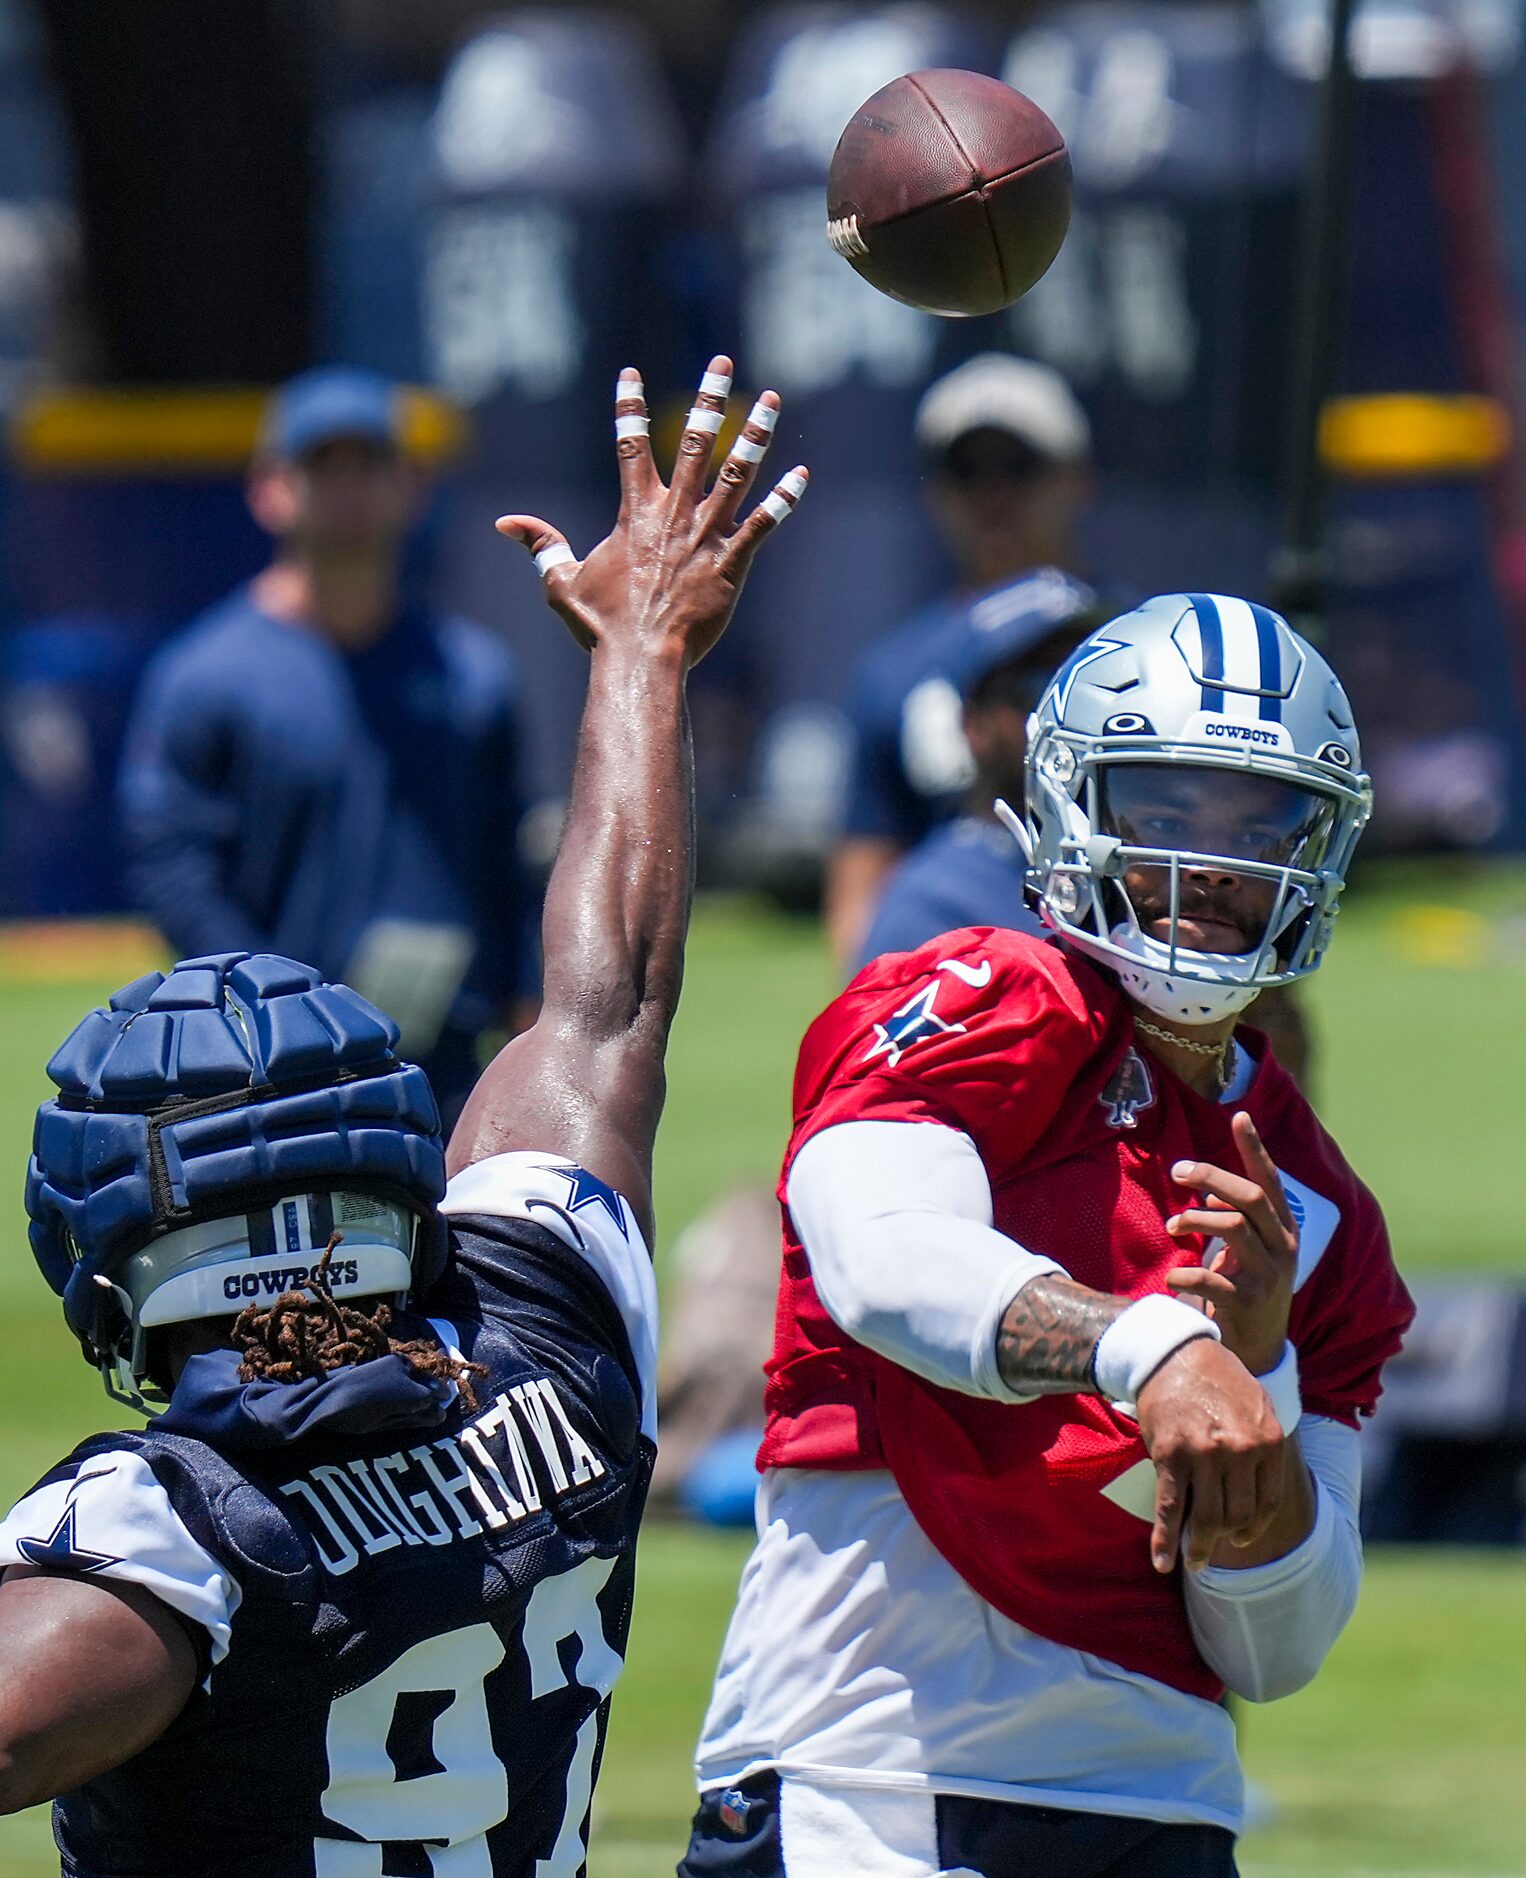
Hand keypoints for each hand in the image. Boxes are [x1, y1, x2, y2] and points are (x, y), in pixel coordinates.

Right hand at [496, 355, 805, 672]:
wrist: (641, 656)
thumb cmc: (600, 625)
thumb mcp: (561, 582)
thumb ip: (542, 545)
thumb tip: (506, 524)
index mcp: (635, 513)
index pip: (630, 445)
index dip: (629, 407)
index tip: (631, 373)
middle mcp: (674, 514)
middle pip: (694, 443)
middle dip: (708, 398)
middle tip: (721, 362)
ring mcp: (705, 535)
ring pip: (736, 473)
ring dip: (755, 434)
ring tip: (771, 400)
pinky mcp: (731, 562)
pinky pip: (762, 523)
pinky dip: (783, 499)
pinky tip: (800, 475)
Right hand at [1135, 1335, 1286, 1573]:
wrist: (1173, 1352)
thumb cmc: (1217, 1379)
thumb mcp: (1257, 1405)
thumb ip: (1264, 1447)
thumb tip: (1261, 1492)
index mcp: (1268, 1440)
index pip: (1268, 1504)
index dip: (1253, 1529)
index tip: (1241, 1539)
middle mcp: (1241, 1450)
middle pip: (1238, 1517)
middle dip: (1225, 1540)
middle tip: (1212, 1550)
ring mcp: (1205, 1455)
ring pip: (1207, 1520)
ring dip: (1199, 1549)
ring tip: (1193, 1562)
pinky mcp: (1171, 1456)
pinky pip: (1170, 1509)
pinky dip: (1165, 1540)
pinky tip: (1163, 1562)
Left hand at [1164, 1111, 1297, 1376]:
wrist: (1258, 1352)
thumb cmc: (1247, 1290)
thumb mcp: (1248, 1251)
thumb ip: (1235, 1219)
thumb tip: (1210, 1191)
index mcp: (1284, 1231)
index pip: (1271, 1181)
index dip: (1255, 1148)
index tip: (1239, 1115)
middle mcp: (1283, 1248)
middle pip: (1252, 1197)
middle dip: (1213, 1176)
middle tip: (1178, 1170)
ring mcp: (1268, 1276)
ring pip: (1234, 1227)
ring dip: (1196, 1218)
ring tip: (1173, 1225)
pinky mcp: (1248, 1304)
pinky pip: (1213, 1279)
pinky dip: (1187, 1273)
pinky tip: (1172, 1277)